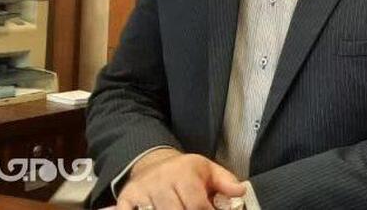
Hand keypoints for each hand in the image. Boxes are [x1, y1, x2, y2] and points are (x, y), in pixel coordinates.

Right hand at [116, 148, 245, 209]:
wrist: (153, 162)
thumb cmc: (186, 172)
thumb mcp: (208, 171)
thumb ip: (226, 182)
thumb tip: (240, 191)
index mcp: (184, 173)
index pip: (196, 204)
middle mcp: (161, 180)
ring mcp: (141, 190)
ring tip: (180, 209)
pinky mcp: (125, 198)